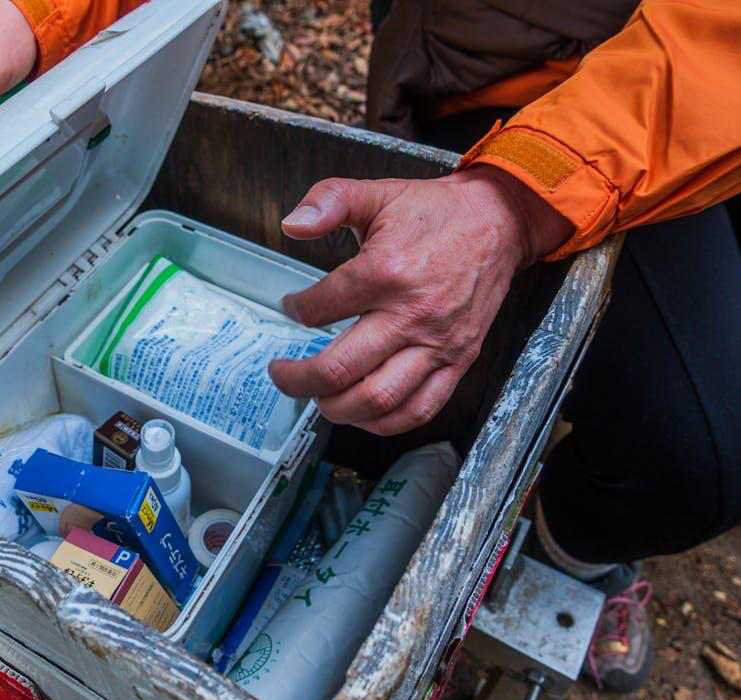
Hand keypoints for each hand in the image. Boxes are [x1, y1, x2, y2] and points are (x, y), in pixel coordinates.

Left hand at [268, 165, 572, 434]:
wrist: (500, 221)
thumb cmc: (438, 213)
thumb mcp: (377, 193)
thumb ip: (329, 201)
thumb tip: (292, 224)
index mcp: (386, 272)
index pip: (320, 309)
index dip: (295, 311)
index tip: (292, 309)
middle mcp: (412, 314)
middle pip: (339, 369)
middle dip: (298, 380)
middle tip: (283, 374)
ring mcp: (437, 343)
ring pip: (376, 399)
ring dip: (336, 408)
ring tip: (317, 396)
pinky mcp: (459, 360)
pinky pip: (419, 408)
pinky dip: (383, 422)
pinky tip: (361, 413)